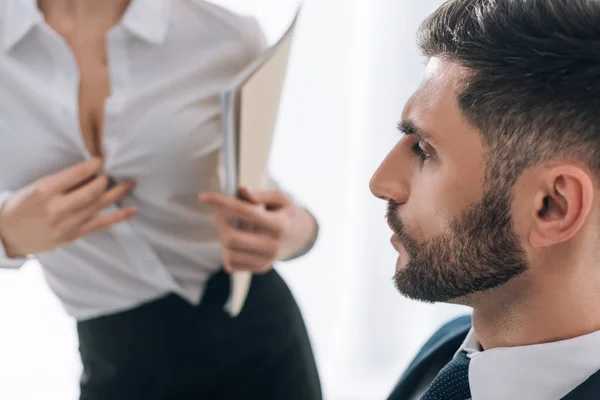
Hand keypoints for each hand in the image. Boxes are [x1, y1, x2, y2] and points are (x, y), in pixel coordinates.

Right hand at [0, 158, 135, 257]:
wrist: (6, 236)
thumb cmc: (20, 207)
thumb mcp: (34, 187)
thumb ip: (60, 181)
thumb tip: (87, 171)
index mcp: (45, 191)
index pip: (76, 173)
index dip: (93, 165)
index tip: (101, 159)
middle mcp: (57, 208)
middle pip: (92, 190)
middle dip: (105, 179)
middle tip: (111, 172)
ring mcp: (67, 224)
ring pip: (98, 205)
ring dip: (117, 193)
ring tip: (130, 183)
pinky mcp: (73, 235)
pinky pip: (100, 224)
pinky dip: (118, 216)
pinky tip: (132, 210)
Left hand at [199, 187, 295, 273]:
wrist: (295, 237)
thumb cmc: (282, 212)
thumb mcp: (280, 198)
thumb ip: (262, 193)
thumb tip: (243, 191)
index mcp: (279, 225)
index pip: (246, 212)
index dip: (223, 203)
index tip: (204, 197)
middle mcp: (273, 246)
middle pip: (232, 238)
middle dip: (220, 223)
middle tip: (221, 213)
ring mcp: (266, 260)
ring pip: (229, 253)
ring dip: (223, 236)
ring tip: (229, 226)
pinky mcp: (259, 268)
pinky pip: (231, 264)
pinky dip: (227, 251)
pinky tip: (235, 240)